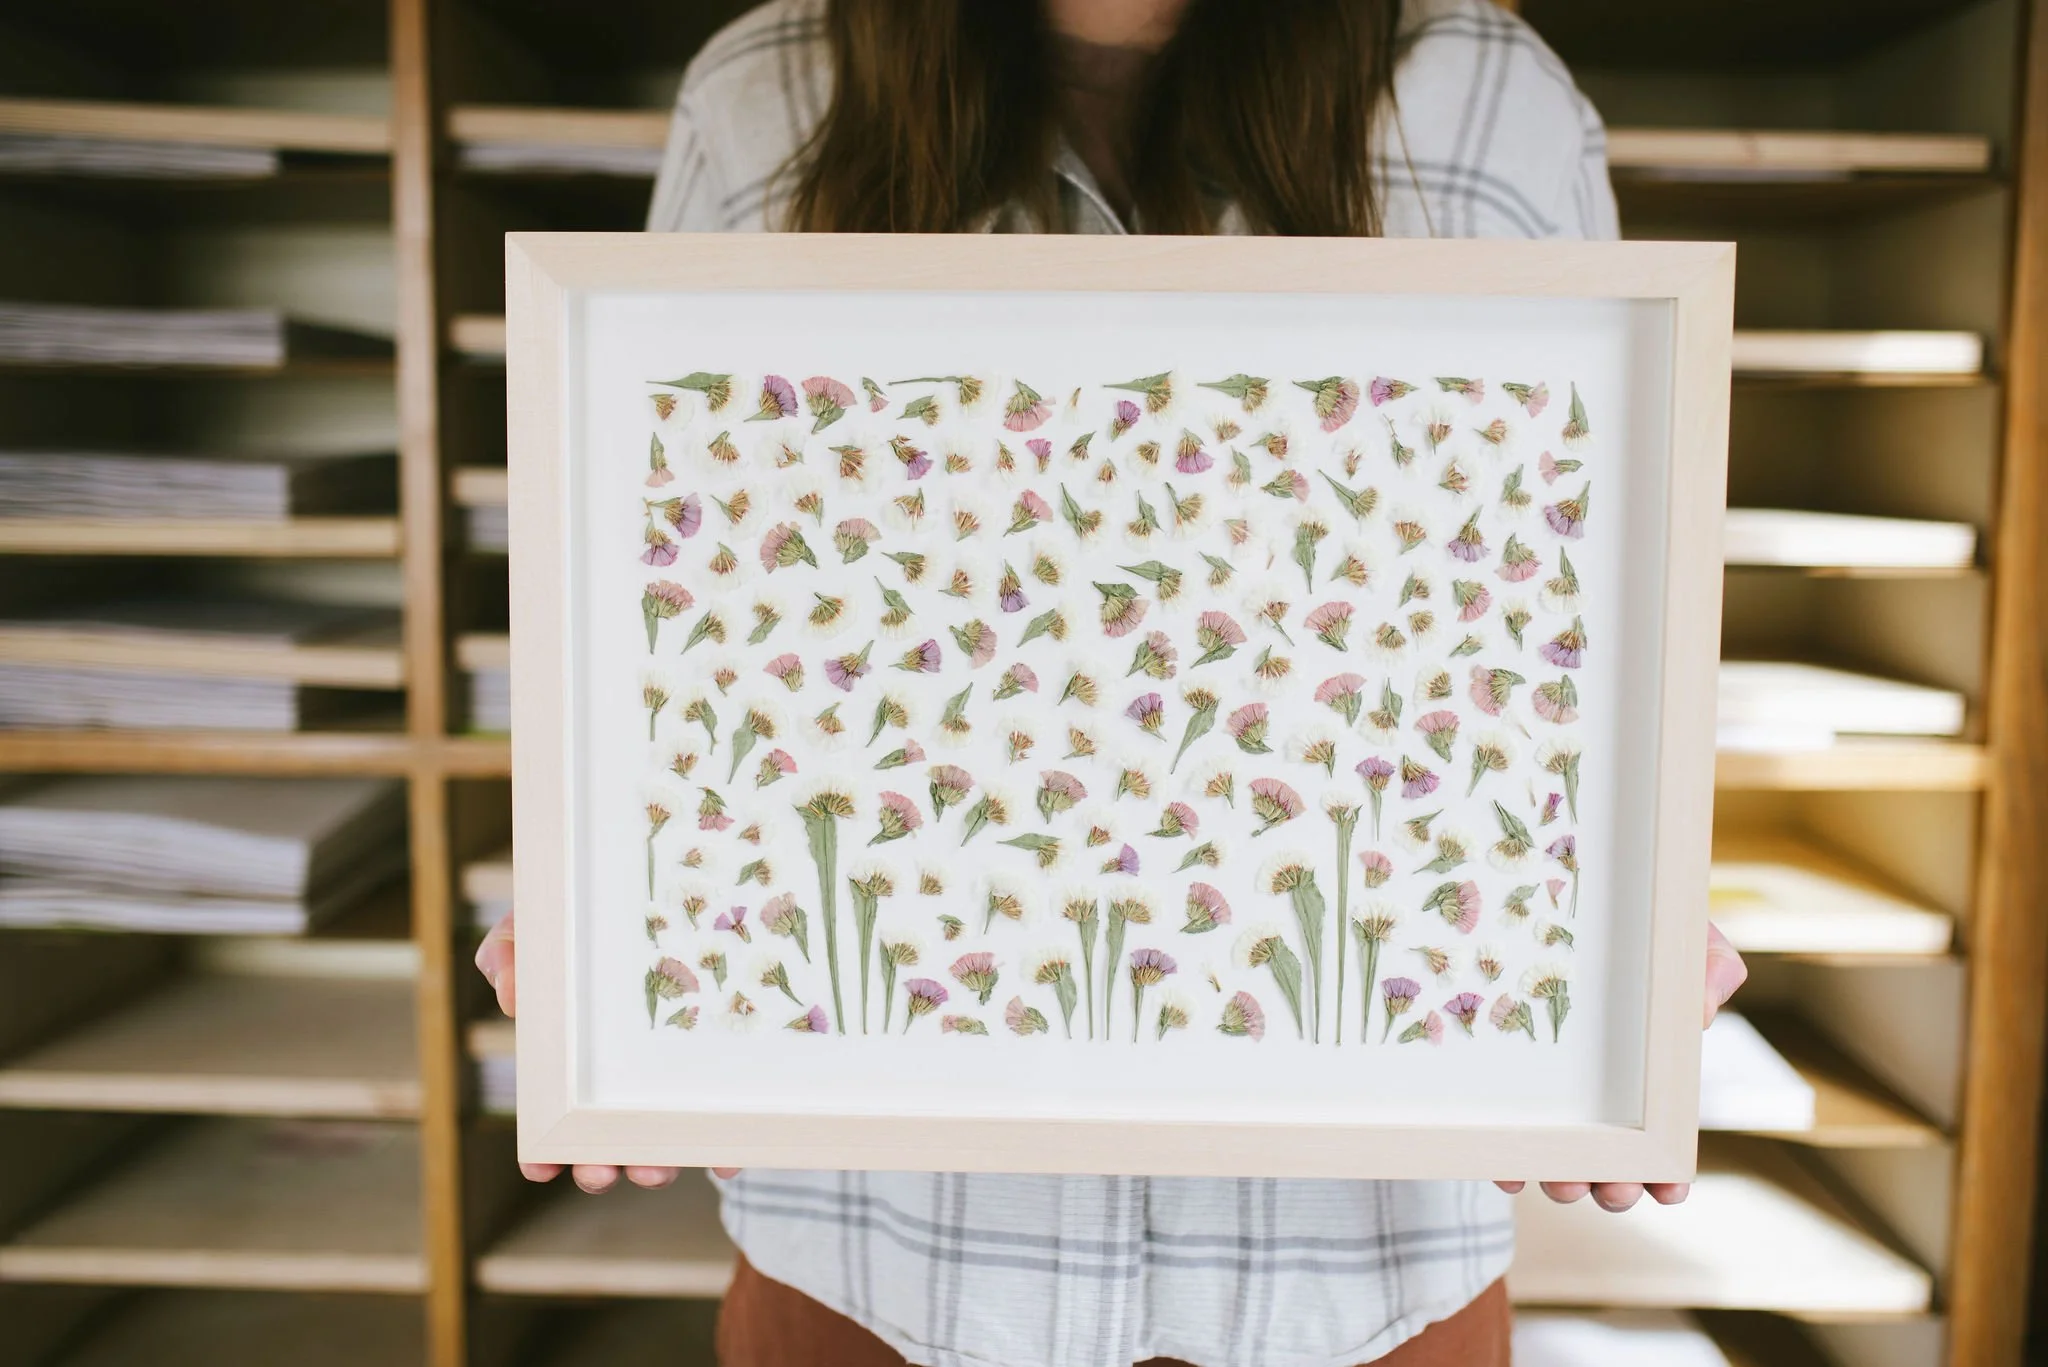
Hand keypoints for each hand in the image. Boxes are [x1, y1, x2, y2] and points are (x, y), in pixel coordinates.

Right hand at [474, 911, 735, 1188]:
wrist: (666, 898)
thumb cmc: (582, 921)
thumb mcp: (538, 927)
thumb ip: (510, 954)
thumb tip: (511, 996)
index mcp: (573, 1064)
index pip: (554, 1122)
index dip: (543, 1152)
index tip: (539, 1168)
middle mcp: (620, 1083)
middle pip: (607, 1142)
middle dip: (601, 1166)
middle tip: (599, 1175)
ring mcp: (670, 1079)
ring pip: (662, 1139)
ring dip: (656, 1165)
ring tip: (654, 1171)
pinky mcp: (718, 1071)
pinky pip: (721, 1117)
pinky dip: (722, 1147)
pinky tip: (727, 1160)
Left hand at [1495, 921, 1746, 1211]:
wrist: (1563, 887)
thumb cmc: (1636, 916)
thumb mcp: (1679, 932)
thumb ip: (1709, 963)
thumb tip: (1699, 1015)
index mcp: (1642, 1072)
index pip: (1661, 1136)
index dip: (1667, 1173)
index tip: (1671, 1192)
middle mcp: (1595, 1090)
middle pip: (1605, 1155)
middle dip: (1610, 1185)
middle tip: (1610, 1193)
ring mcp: (1545, 1086)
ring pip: (1553, 1151)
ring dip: (1559, 1178)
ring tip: (1561, 1185)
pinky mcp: (1495, 1073)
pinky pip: (1498, 1124)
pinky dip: (1504, 1155)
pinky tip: (1505, 1170)